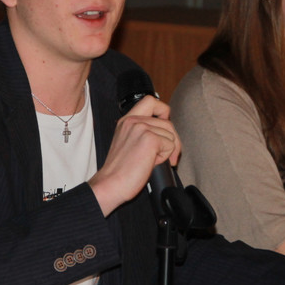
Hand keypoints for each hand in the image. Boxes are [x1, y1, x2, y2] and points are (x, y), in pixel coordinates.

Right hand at [89, 95, 180, 215]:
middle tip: (167, 156)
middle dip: (173, 140)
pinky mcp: (150, 139)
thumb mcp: (129, 143)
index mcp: (126, 121)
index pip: (150, 101)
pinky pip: (170, 145)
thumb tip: (168, 133)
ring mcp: (141, 128)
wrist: (111, 183)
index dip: (163, 111)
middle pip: (168, 122)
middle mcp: (133, 121)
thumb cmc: (120, 170)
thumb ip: (143, 132)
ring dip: (166, 151)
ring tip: (151, 160)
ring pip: (171, 135)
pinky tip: (151, 163)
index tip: (164, 124)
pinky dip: (165, 157)